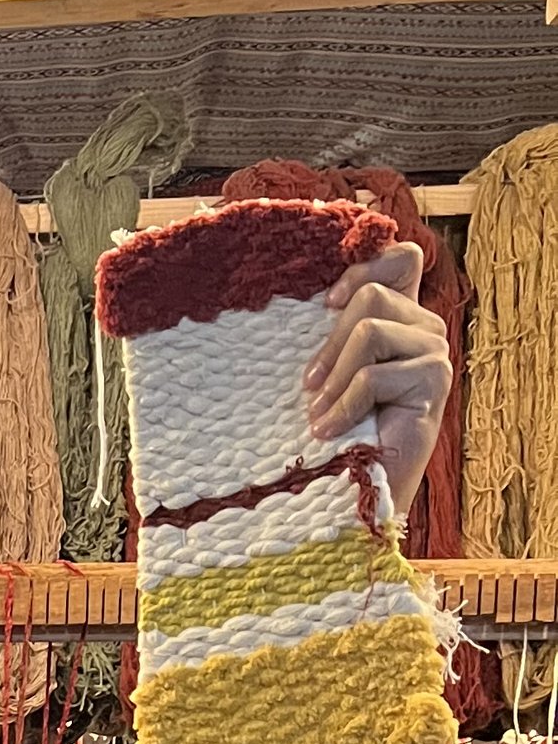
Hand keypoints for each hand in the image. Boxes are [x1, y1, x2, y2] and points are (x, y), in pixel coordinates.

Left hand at [306, 237, 451, 520]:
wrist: (361, 486)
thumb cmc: (338, 427)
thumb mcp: (330, 370)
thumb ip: (334, 331)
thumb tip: (312, 297)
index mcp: (402, 315)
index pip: (404, 258)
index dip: (365, 269)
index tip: (326, 304)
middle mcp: (425, 327)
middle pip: (371, 298)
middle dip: (329, 346)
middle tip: (309, 388)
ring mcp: (434, 352)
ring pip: (371, 330)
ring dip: (335, 378)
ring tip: (319, 414)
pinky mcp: (434, 381)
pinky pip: (374, 375)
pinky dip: (343, 405)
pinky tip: (328, 429)